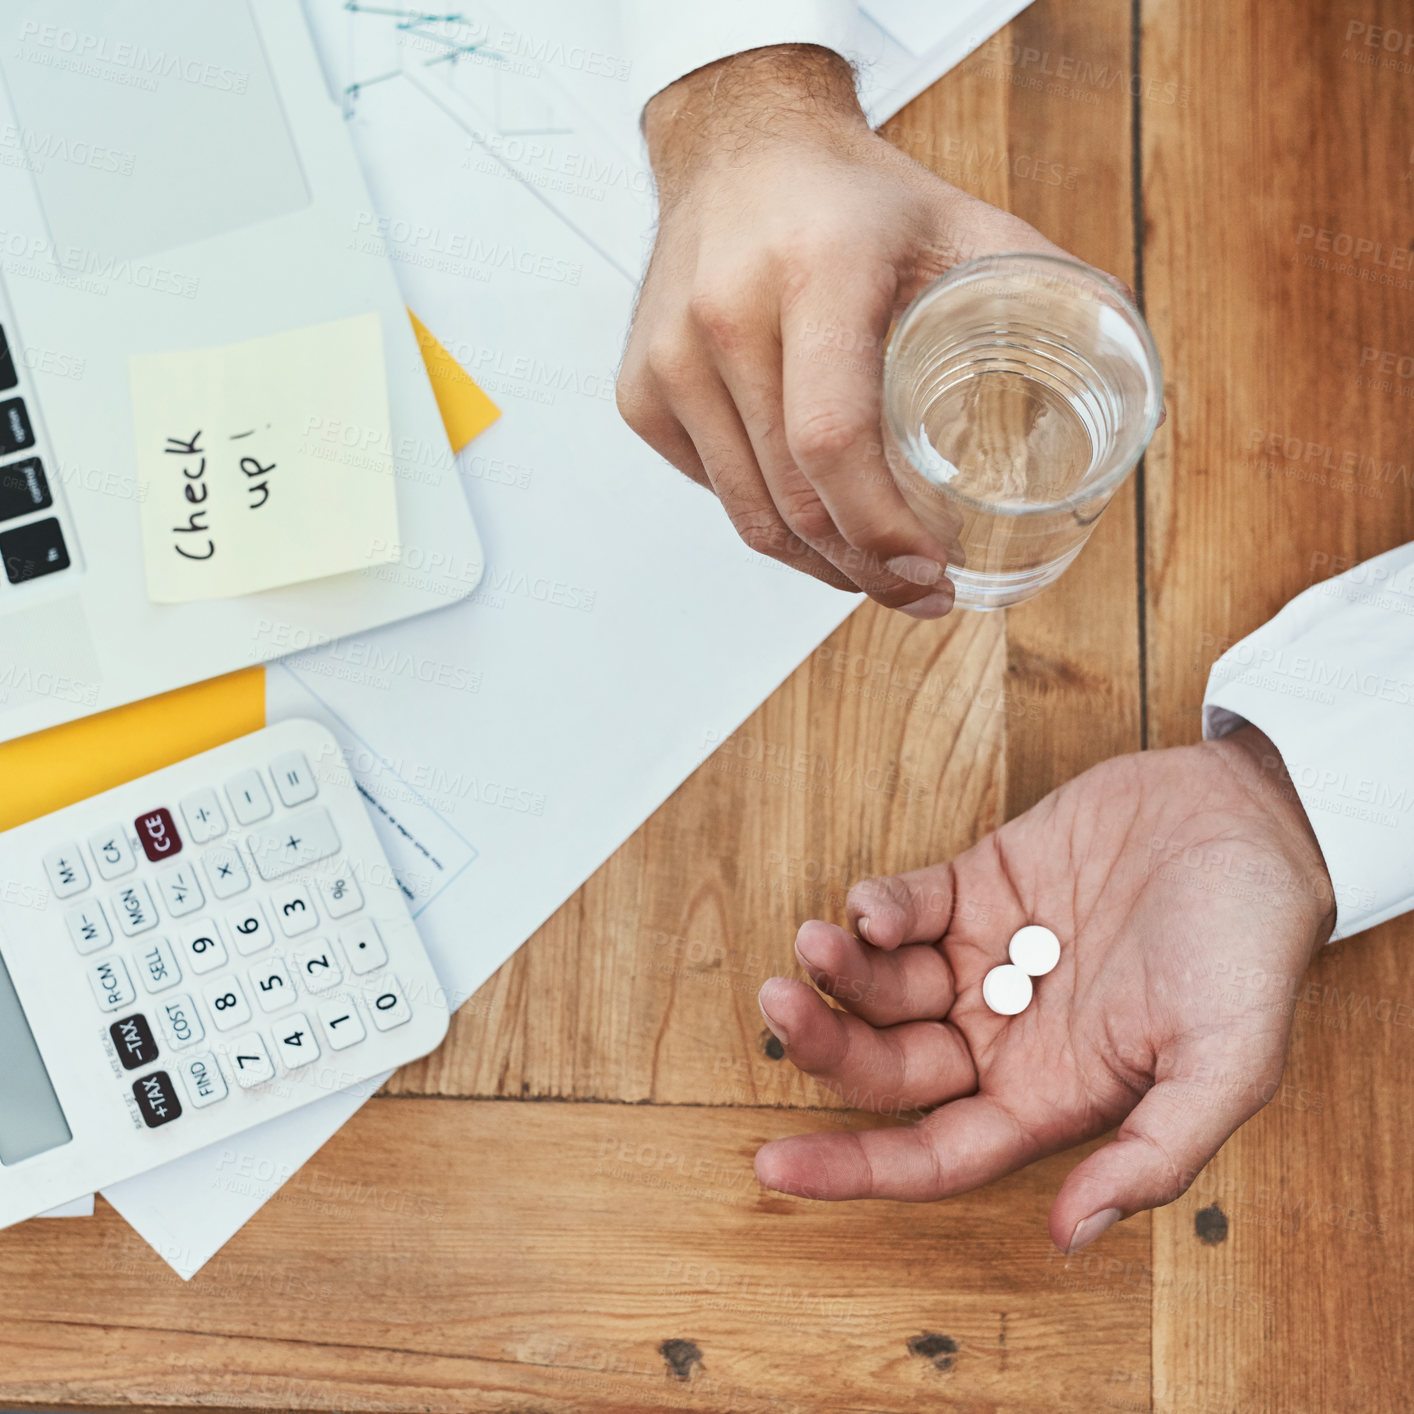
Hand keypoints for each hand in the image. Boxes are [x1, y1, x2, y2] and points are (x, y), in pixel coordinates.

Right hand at [616, 44, 1082, 616]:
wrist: (737, 147)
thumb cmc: (847, 198)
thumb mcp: (958, 223)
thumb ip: (1041, 292)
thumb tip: (1122, 373)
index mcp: (815, 272)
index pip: (833, 441)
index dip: (881, 531)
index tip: (930, 571)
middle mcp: (727, 315)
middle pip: (793, 499)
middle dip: (864, 572)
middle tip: (917, 593)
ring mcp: (670, 358)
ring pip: (748, 514)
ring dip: (817, 567)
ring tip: (871, 574)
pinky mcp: (641, 389)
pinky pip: (713, 491)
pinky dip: (767, 521)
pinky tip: (811, 515)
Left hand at [753, 726, 1335, 1250]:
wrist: (1253, 822)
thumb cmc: (1250, 948)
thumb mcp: (1227, 1065)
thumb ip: (1153, 1155)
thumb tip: (1068, 1235)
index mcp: (1048, 1095)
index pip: (932, 1153)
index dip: (853, 1169)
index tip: (772, 1168)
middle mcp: (1004, 1035)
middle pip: (887, 1066)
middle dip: (826, 1044)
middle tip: (780, 1004)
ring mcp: (985, 958)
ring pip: (880, 986)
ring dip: (838, 972)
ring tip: (815, 941)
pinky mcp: (979, 884)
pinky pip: (906, 908)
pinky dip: (877, 908)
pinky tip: (872, 906)